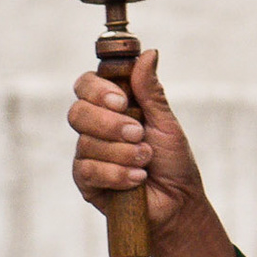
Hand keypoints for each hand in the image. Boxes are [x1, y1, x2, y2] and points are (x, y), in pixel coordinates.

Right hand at [67, 50, 233, 256]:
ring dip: (122, 152)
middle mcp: (96, 128)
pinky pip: (87, 169)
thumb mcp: (166, 123)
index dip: (98, 89)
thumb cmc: (174, 163)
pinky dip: (116, 173)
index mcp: (114, 108)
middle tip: (138, 133)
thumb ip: (151, 92)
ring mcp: (87, 153)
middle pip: (78, 111)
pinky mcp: (85, 180)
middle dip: (110, 123)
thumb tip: (148, 53)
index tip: (122, 100)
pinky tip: (136, 179)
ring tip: (146, 161)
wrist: (178, 203)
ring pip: (86, 142)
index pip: (87, 85)